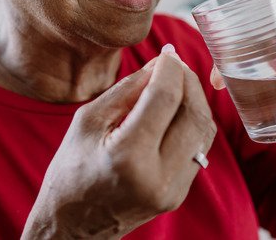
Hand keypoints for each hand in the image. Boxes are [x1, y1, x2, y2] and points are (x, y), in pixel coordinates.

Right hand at [23, 48, 216, 238]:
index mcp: (128, 156)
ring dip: (195, 101)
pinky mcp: (179, 194)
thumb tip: (161, 62)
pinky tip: (174, 111)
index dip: (170, 68)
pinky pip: (198, 148)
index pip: (165, 98)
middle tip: (175, 65)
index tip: (166, 53)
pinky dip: (191, 123)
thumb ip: (128, 89)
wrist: (72, 225)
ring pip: (203, 131)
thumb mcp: (89, 121)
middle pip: (194, 113)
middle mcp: (157, 176)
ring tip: (176, 84)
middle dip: (189, 81)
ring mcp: (172, 190)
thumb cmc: (71, 169)